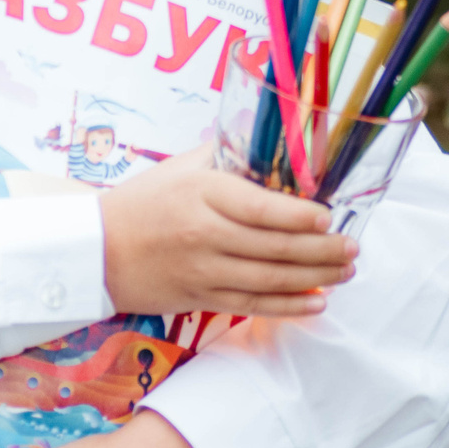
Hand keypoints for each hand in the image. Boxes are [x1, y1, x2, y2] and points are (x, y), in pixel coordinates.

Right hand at [98, 145, 353, 317]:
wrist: (95, 250)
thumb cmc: (141, 201)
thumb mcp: (180, 168)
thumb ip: (225, 155)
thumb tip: (270, 141)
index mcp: (202, 194)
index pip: (261, 207)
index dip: (300, 216)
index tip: (330, 217)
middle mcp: (205, 234)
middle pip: (274, 247)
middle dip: (322, 250)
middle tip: (353, 248)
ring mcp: (203, 271)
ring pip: (270, 279)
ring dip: (315, 278)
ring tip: (345, 272)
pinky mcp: (200, 298)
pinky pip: (253, 305)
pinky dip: (288, 306)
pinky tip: (316, 302)